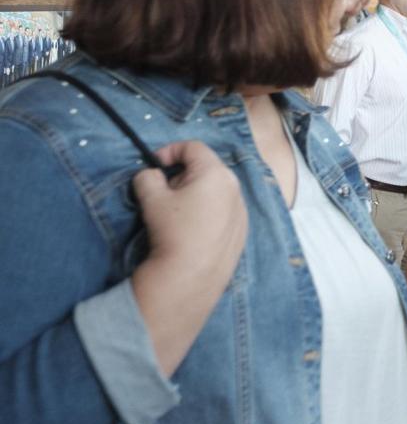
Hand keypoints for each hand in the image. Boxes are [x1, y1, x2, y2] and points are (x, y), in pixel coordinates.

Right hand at [130, 141, 248, 375]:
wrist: (191, 276)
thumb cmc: (172, 230)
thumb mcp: (151, 198)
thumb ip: (147, 177)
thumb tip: (152, 175)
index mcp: (217, 173)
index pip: (194, 147)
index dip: (170, 150)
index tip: (154, 165)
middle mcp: (236, 188)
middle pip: (206, 169)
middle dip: (182, 175)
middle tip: (163, 193)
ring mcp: (242, 211)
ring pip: (216, 191)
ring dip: (195, 194)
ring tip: (176, 214)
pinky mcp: (241, 232)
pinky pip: (223, 212)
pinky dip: (207, 212)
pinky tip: (192, 231)